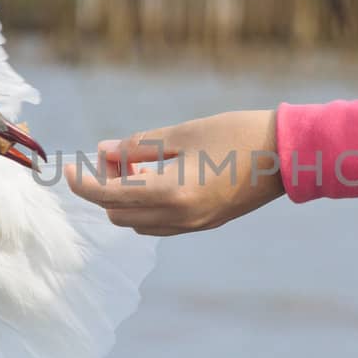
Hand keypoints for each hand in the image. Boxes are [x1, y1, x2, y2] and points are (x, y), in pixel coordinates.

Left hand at [64, 109, 283, 235]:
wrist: (288, 155)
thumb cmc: (238, 134)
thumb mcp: (184, 133)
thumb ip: (140, 145)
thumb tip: (103, 151)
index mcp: (171, 193)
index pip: (108, 195)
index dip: (82, 182)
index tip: (69, 168)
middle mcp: (180, 217)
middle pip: (118, 214)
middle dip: (106, 187)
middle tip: (116, 155)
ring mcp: (194, 225)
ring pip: (138, 223)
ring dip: (125, 198)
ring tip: (137, 165)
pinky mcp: (205, 223)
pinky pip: (160, 224)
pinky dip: (146, 205)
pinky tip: (156, 178)